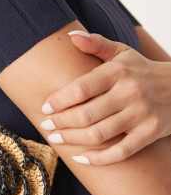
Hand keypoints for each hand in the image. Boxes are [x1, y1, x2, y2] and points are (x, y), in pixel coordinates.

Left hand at [39, 30, 170, 164]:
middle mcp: (129, 93)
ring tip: (56, 140)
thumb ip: (96, 43)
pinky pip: (121, 152)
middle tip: (46, 127)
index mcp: (118, 72)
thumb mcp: (122, 53)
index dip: (59, 100)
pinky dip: (98, 158)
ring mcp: (141, 115)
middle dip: (61, 123)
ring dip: (73, 140)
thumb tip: (70, 36)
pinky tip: (80, 158)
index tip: (44, 108)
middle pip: (87, 114)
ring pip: (99, 134)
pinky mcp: (150, 133)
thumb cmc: (143, 70)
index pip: (82, 88)